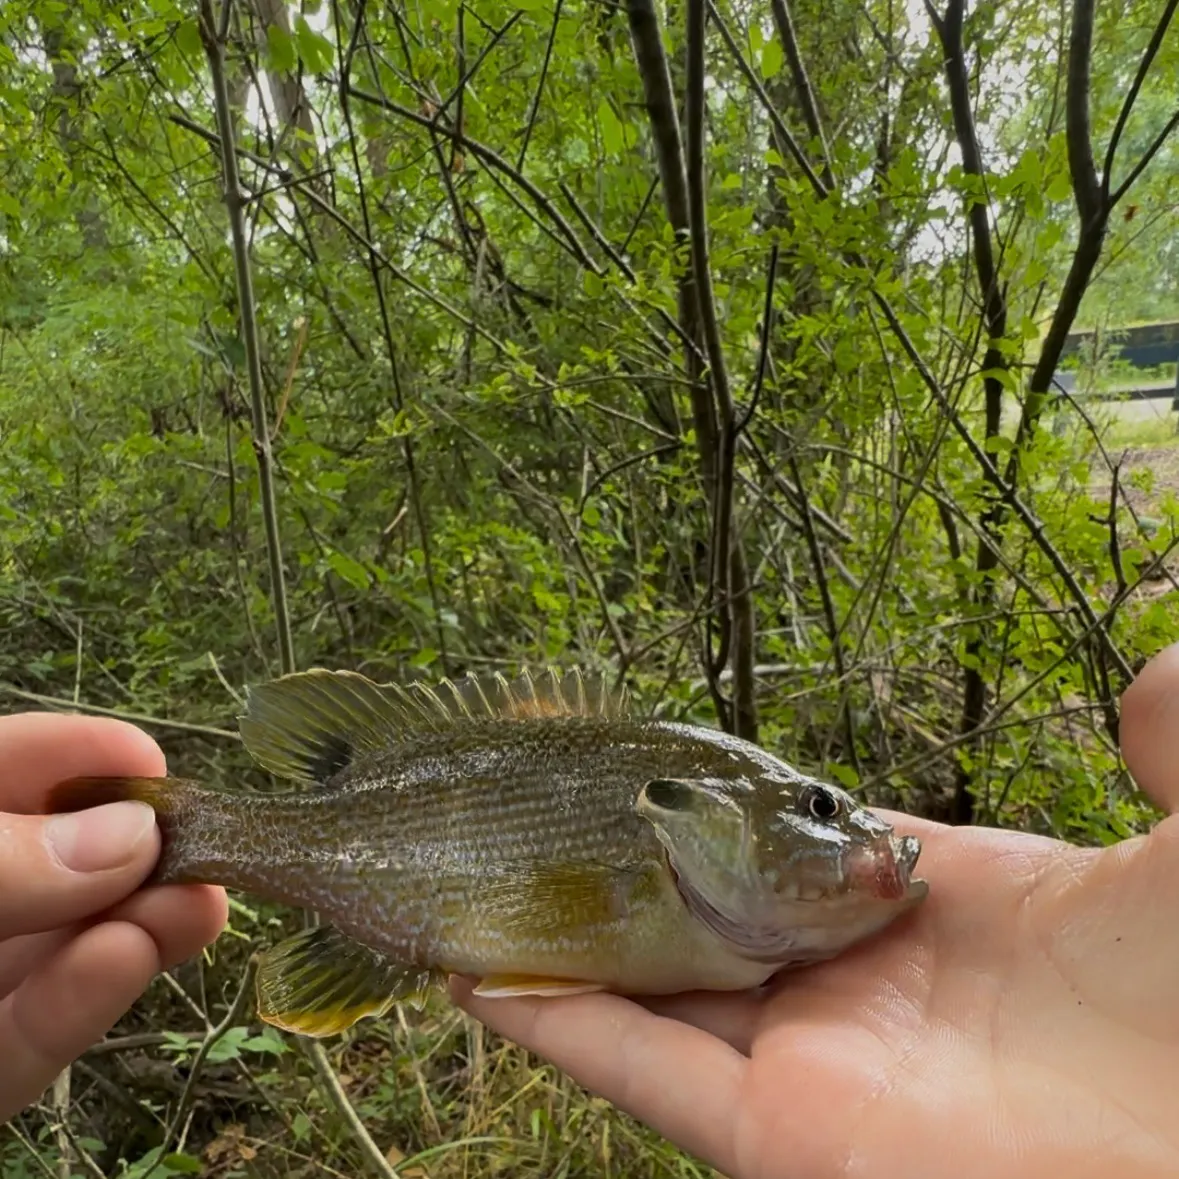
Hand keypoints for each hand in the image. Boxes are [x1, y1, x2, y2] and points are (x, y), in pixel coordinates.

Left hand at [0, 713, 226, 1122]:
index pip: (12, 769)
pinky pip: (32, 1038)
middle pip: (63, 862)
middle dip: (139, 850)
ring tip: (200, 905)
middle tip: (212, 845)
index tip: (154, 762)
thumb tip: (134, 832)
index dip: (83, 757)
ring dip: (138, 925)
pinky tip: (128, 958)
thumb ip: (0, 860)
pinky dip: (85, 1001)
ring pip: (66, 949)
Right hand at [453, 641, 1178, 1178]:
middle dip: (616, 874)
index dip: (717, 806)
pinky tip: (482, 973)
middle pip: (704, 919)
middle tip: (521, 816)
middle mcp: (861, 984)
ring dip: (562, 946)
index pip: (792, 844)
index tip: (639, 763)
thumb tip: (1142, 678)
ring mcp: (818, 1063)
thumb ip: (1169, 738)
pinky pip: (644, 1072)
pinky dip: (559, 1024)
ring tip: (470, 885)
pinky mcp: (786, 1141)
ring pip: (655, 994)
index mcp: (937, 904)